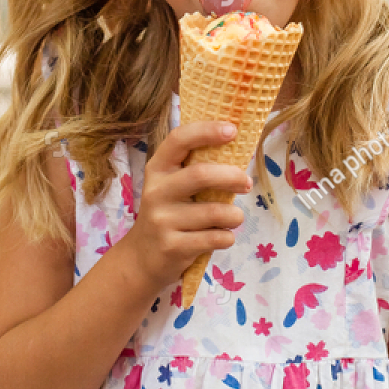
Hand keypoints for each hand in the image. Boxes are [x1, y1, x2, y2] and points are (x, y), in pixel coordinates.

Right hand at [115, 121, 250, 293]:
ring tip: (233, 218)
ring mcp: (162, 220)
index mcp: (158, 169)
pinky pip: (216, 238)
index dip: (207, 130)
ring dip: (234, 215)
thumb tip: (237, 147)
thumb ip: (194, 169)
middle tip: (246, 183)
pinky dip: (227, 237)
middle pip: (201, 175)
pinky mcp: (173, 247)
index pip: (179, 139)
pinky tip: (221, 236)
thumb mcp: (171, 186)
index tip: (232, 130)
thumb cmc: (169, 213)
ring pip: (216, 212)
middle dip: (233, 177)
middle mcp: (156, 192)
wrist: (142, 258)